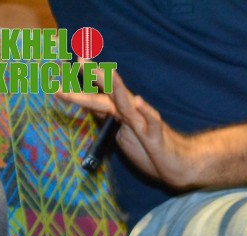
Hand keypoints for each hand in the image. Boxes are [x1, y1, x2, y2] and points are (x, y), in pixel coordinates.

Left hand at [58, 69, 203, 188]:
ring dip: (117, 87)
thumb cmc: (148, 149)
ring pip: (127, 103)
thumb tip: (86, 103)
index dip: (86, 77)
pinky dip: (146, 112)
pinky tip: (140, 102)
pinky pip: (152, 122)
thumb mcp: (119, 133)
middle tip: (81, 60)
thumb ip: (105, 116)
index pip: (99, 92)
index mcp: (118, 112)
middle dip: (96, 77)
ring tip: (109, 72)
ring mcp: (143, 122)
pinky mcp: (156, 135)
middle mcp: (130, 112)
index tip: (70, 61)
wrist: (176, 164)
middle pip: (109, 92)